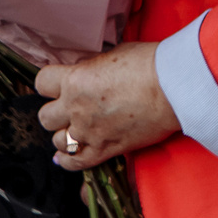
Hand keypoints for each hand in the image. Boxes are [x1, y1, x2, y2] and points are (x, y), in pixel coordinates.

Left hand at [35, 42, 179, 171]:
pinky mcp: (104, 149)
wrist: (175, 87)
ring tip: (78, 130)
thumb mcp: (114, 55)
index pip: (42, 83)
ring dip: (66, 135)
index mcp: (75, 79)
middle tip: (72, 108)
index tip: (58, 85)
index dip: (50, 84)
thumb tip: (86, 74)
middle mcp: (76, 107)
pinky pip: (75, 163)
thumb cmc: (150, 64)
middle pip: (45, 117)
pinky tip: (67, 157)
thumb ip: (92, 68)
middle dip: (57, 112)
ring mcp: (88, 131)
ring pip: (58, 141)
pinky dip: (68, 161)